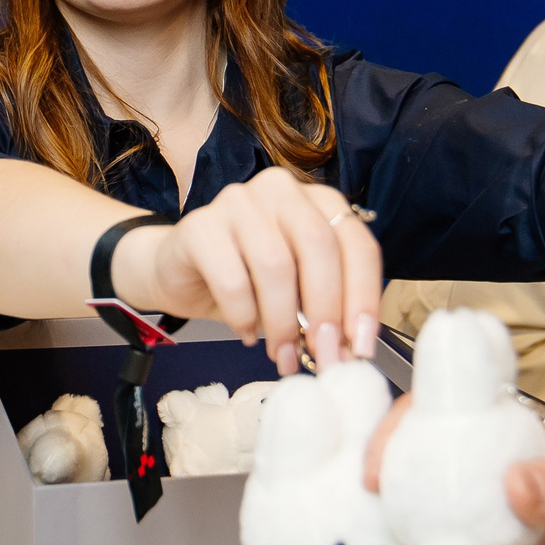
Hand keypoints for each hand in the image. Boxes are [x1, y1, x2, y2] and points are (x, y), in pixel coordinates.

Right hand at [116, 165, 381, 374]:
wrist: (180, 272)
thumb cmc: (248, 280)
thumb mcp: (298, 291)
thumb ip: (326, 308)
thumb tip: (350, 349)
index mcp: (317, 202)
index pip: (356, 243)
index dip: (364, 296)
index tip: (361, 345)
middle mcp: (281, 190)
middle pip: (319, 245)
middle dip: (325, 309)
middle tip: (322, 354)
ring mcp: (238, 202)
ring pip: (276, 264)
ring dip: (283, 321)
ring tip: (282, 353)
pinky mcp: (200, 226)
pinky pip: (232, 279)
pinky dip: (244, 316)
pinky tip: (245, 332)